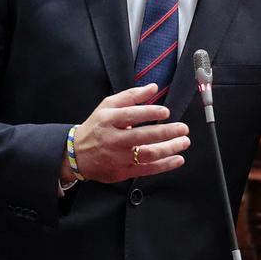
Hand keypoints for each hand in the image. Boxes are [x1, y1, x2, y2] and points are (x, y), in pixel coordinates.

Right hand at [65, 84, 189, 181]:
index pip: (130, 116)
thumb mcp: (107, 106)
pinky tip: (177, 159)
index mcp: (107, 120)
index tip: (166, 112)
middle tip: (183, 128)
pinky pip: (147, 169)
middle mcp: (112, 139)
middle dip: (166, 133)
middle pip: (142, 137)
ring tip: (183, 142)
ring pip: (147, 154)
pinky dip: (164, 165)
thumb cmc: (96, 127)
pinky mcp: (123, 171)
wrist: (77, 154)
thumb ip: (131, 96)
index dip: (149, 113)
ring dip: (169, 149)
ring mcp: (118, 157)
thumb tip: (153, 88)